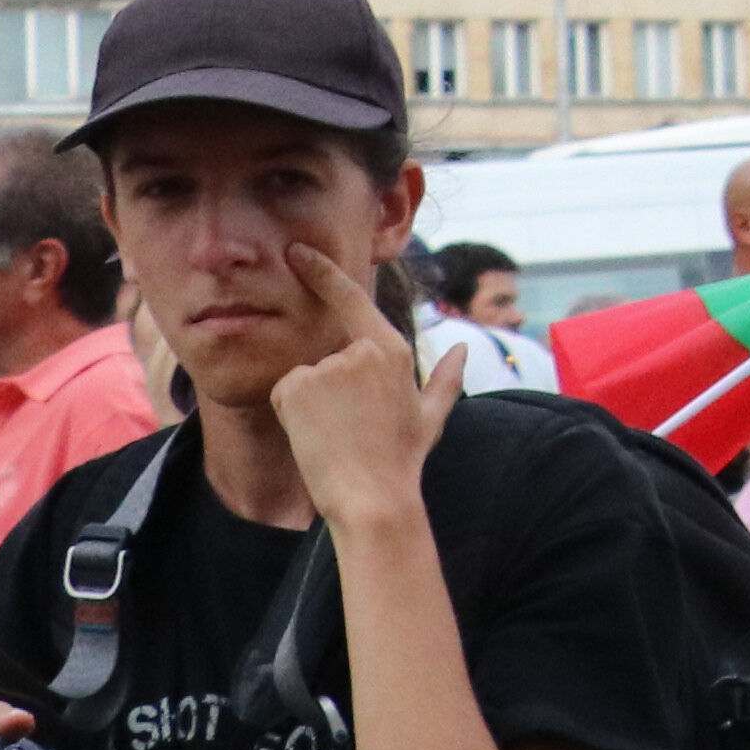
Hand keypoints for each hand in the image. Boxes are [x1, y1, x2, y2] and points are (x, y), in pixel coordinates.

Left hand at [263, 249, 443, 527]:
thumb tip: (463, 349)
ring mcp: (326, 366)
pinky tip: (316, 435)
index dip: (321, 271)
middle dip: (330, 389)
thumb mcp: (431, 417)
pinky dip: (293, 413)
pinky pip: (286, 393)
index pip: (351, 299)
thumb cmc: (403, 460)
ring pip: (305, 378)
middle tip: (350, 428)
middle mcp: (358, 350)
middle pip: (326, 357)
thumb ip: (446, 379)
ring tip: (337, 435)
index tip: (297, 252)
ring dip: (312, 402)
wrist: (373, 497)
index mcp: (391, 350)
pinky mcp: (297, 386)